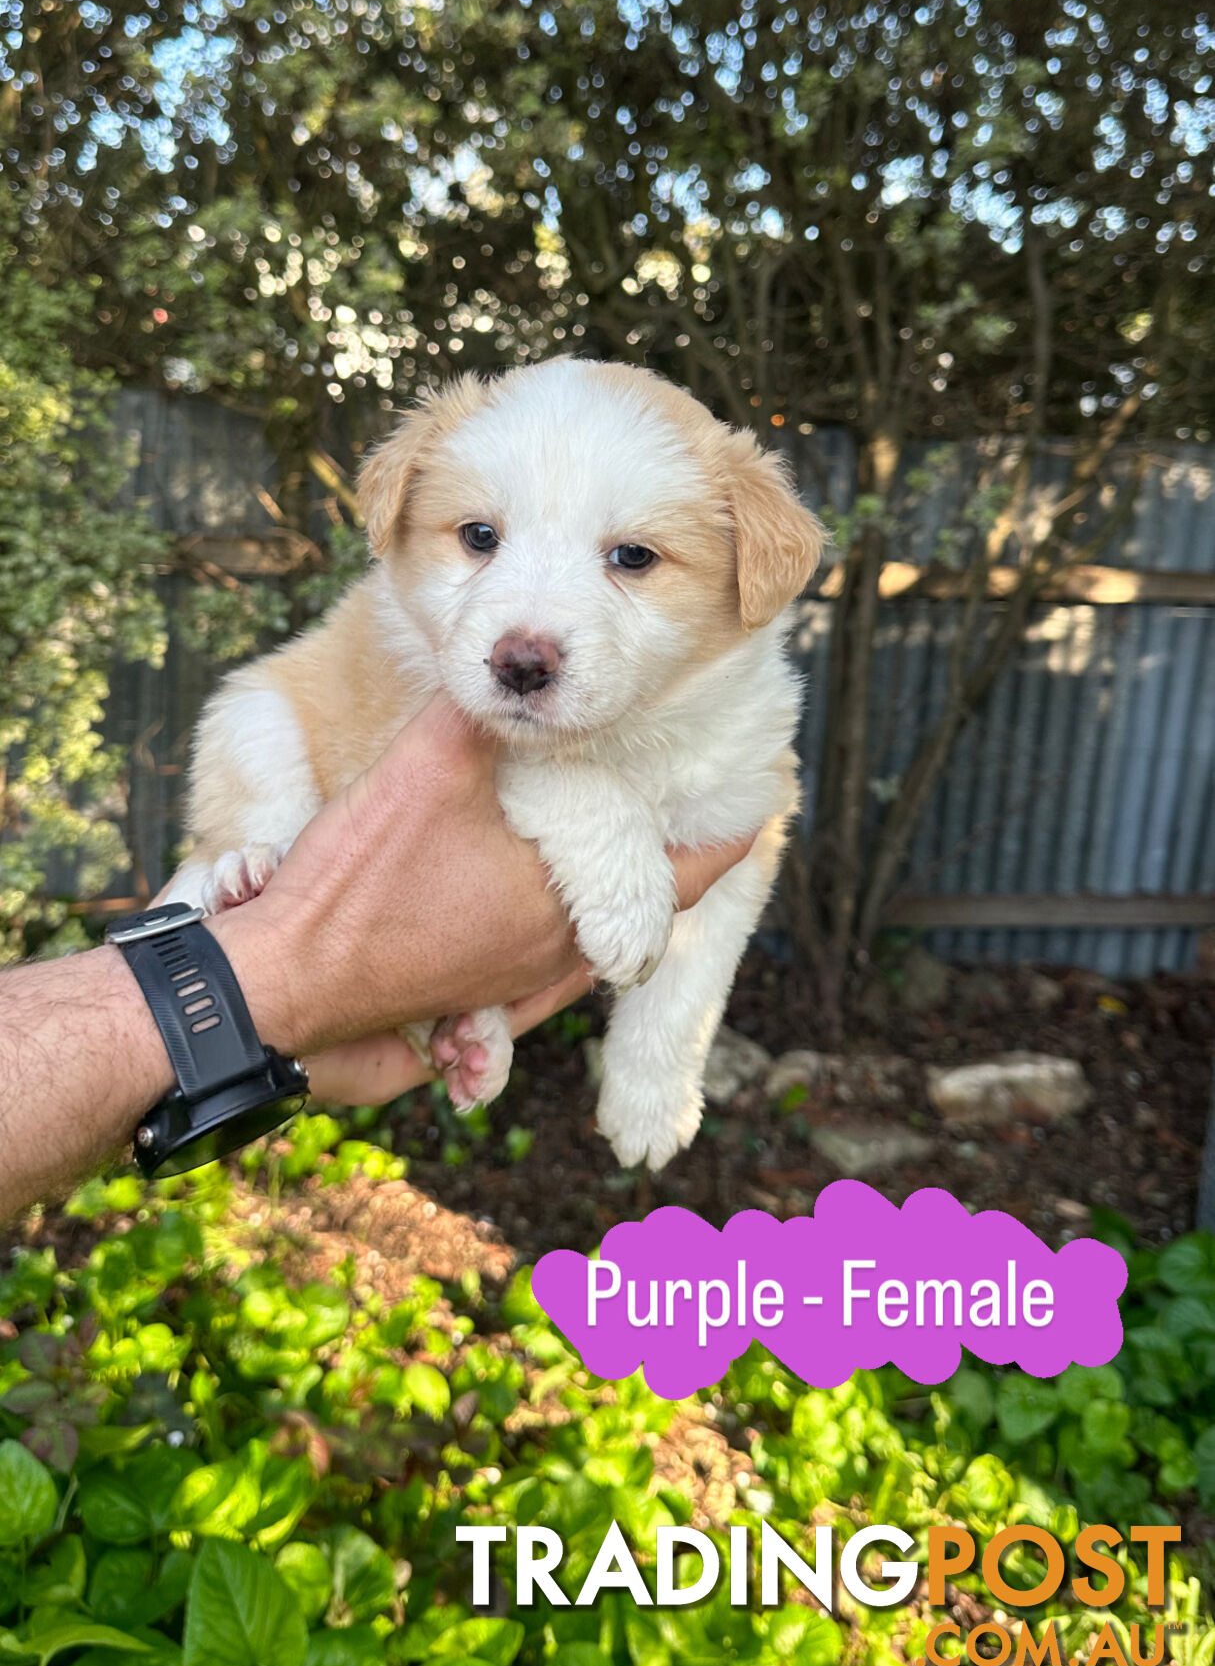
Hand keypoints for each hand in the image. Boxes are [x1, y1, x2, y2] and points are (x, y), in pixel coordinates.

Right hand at [209, 697, 753, 1106]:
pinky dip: (565, 917)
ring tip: (611, 827)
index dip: (730, 824)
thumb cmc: (357, 886)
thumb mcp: (423, 771)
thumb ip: (477, 712)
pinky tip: (537, 881)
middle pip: (652, 901)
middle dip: (664, 846)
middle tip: (672, 791)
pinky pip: (551, 961)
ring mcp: (520, 987)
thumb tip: (511, 663)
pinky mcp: (479, 1002)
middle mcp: (562, 957)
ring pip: (599, 931)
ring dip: (612, 884)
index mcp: (572, 905)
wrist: (283, 985)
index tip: (754, 787)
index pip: (696, 869)